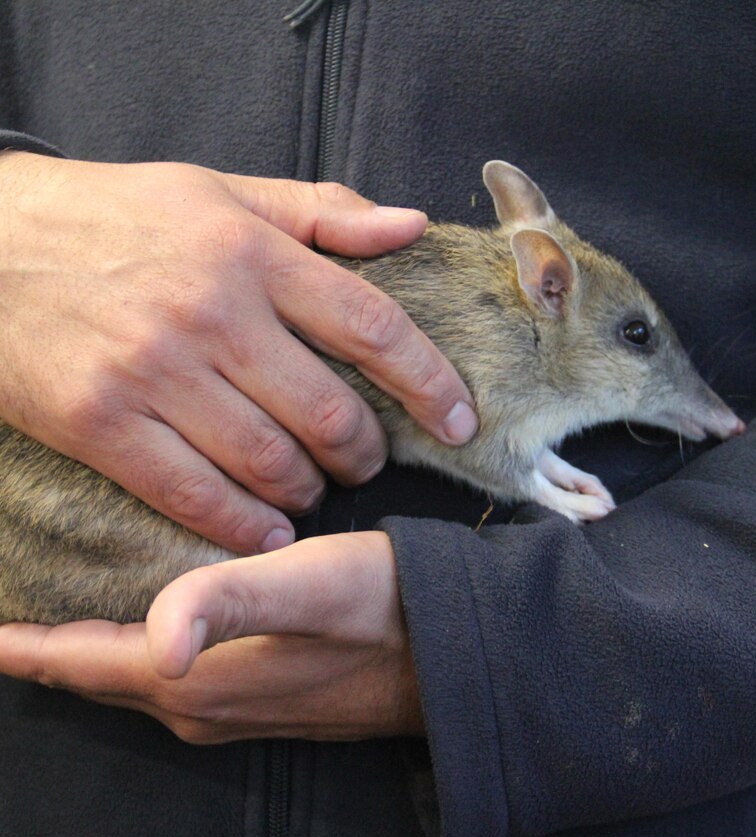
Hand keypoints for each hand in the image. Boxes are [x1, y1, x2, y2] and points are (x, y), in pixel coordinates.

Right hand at [0, 152, 477, 552]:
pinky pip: (194, 495)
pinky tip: (267, 531)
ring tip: (314, 489)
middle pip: (330, 413)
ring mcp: (154, 372)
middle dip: (366, 453)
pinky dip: (243, 526)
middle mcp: (212, 314)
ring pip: (270, 463)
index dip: (430, 382)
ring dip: (309, 492)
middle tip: (367, 460)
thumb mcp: (220, 191)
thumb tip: (410, 226)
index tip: (459, 422)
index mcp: (253, 254)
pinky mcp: (101, 423)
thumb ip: (321, 212)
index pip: (372, 326)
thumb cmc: (116, 215)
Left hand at [0, 532, 422, 741]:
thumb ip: (229, 602)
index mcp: (196, 681)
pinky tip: (150, 626)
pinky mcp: (266, 698)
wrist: (454, 655)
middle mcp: (203, 706)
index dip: (19, 647)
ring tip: (63, 613)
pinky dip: (142, 656)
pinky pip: (175, 681)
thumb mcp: (308, 586)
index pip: (77, 665)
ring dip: (91, 652)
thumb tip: (154, 643)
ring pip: (134, 680)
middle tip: (11, 609)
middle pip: (96, 680)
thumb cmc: (383, 608)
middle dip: (46, 650)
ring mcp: (236, 709)